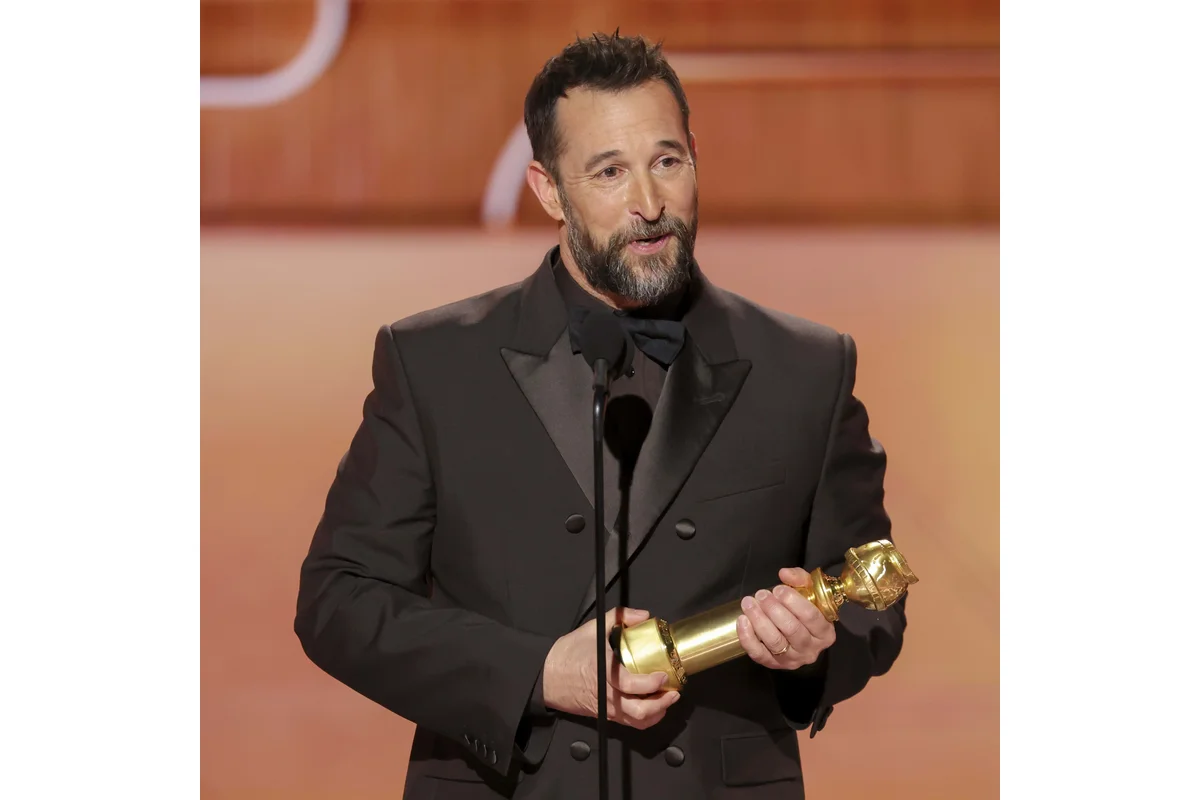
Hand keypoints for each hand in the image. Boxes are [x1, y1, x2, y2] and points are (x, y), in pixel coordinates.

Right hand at [541, 607, 680, 729]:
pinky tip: (653, 708)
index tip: (664, 675)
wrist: (547, 676)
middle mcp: (607, 696)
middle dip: (661, 703)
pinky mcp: (606, 716)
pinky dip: (646, 718)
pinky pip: (630, 723)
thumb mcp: (593, 628)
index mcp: (604, 673)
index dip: (651, 683)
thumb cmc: (568, 654)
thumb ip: (620, 617)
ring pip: (637, 721)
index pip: (632, 685)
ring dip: (657, 712)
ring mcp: (607, 709)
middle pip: (640, 711)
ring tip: (667, 699)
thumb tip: (643, 615)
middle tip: (673, 691)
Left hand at [736, 567, 835, 670]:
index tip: (778, 589)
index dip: (793, 601)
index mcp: (825, 632)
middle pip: (792, 629)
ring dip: (759, 620)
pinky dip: (748, 638)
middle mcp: (811, 649)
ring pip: (775, 642)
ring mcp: (792, 659)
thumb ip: (800, 579)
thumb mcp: (809, 592)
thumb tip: (784, 574)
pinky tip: (742, 620)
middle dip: (773, 609)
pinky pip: (758, 654)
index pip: (811, 617)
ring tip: (749, 603)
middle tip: (761, 594)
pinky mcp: (773, 664)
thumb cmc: (804, 610)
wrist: (797, 634)